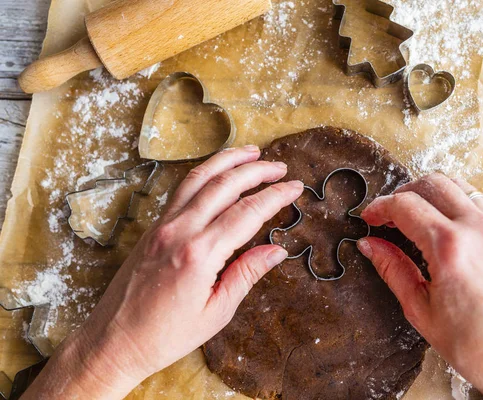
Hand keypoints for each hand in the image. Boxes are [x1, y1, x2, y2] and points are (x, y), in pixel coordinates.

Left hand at [22, 146, 303, 399]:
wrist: (114, 340)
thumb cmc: (166, 335)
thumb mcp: (216, 312)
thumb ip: (246, 274)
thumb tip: (276, 251)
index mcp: (199, 254)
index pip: (247, 213)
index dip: (275, 196)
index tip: (295, 187)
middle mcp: (179, 231)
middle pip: (224, 185)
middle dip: (256, 170)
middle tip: (280, 167)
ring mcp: (162, 226)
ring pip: (198, 178)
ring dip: (227, 161)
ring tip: (251, 152)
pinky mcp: (152, 228)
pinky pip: (181, 190)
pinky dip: (203, 174)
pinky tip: (216, 172)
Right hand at [357, 173, 482, 399]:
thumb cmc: (477, 347)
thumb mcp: (420, 310)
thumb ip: (392, 269)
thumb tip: (370, 246)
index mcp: (450, 248)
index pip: (405, 205)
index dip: (380, 208)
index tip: (369, 218)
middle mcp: (478, 230)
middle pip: (432, 183)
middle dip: (403, 193)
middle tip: (388, 216)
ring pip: (458, 187)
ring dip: (430, 194)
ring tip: (414, 217)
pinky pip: (478, 203)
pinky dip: (455, 204)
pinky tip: (443, 227)